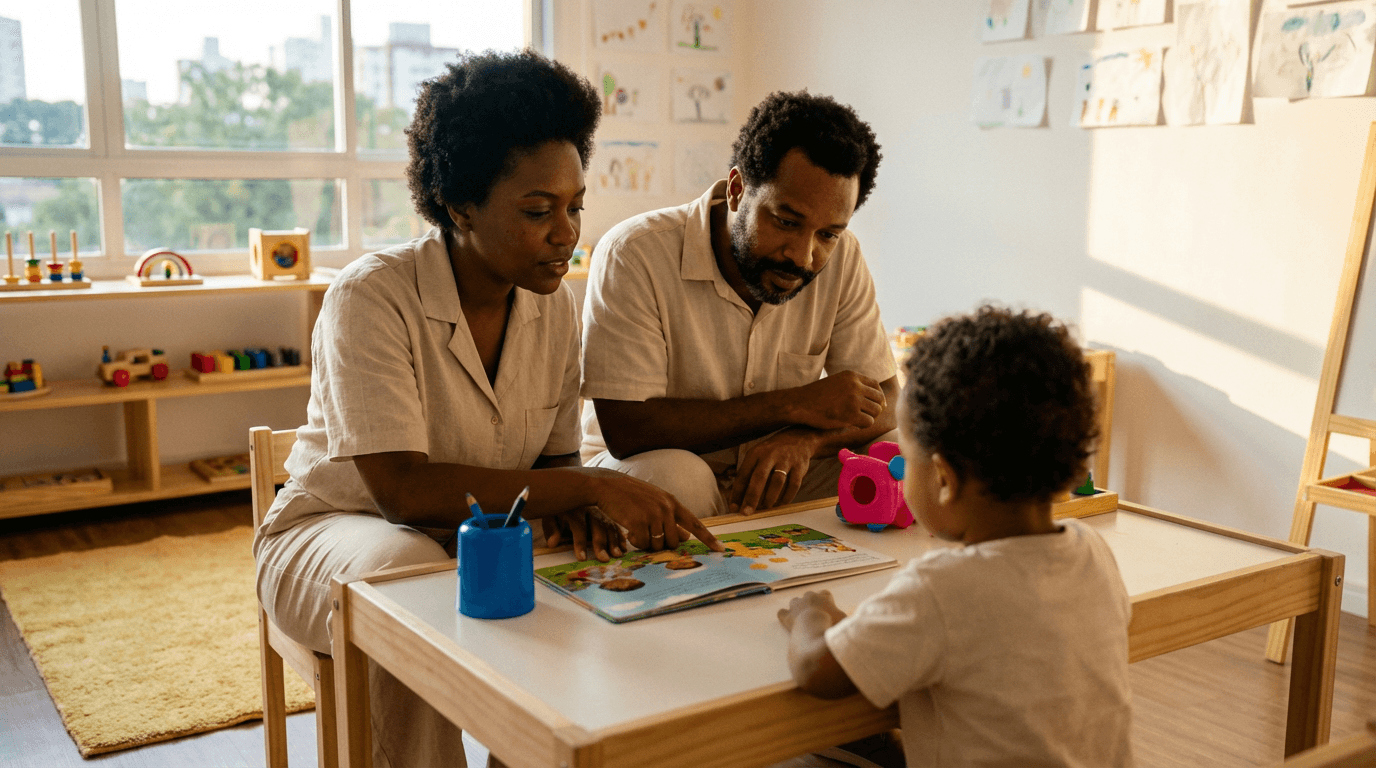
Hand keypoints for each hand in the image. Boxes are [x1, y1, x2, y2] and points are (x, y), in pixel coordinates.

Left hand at [542, 506, 627, 561]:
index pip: (578, 526)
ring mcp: (600, 512)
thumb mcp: (551, 518)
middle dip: (601, 543)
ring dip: (614, 541)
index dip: (579, 543)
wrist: (567, 493)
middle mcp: (589, 510)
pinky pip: (616, 525)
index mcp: (574, 510)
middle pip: (597, 525)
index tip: (582, 558)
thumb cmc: (559, 511)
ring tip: (617, 554)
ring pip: (609, 525)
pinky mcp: (608, 515)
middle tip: (604, 559)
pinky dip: (621, 536)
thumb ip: (552, 530)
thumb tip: (553, 543)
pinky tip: (624, 546)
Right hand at [586, 469, 722, 552]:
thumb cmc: (629, 495)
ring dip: (647, 544)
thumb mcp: (653, 502)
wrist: (606, 486)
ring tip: (636, 530)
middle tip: (647, 535)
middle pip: (674, 542)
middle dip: (662, 544)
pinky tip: (628, 530)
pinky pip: (642, 544)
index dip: (708, 538)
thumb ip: (670, 516)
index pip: (695, 522)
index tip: (720, 549)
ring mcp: (653, 515)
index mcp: (671, 501)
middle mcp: (665, 508)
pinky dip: (635, 542)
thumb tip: (685, 536)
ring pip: (658, 545)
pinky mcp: (639, 523)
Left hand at [730, 429, 816, 515]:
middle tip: (747, 512)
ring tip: (765, 507)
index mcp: (755, 453)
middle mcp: (770, 455)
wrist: (797, 440)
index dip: (737, 492)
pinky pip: (793, 485)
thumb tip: (738, 501)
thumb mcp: (757, 457)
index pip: (743, 474)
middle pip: (759, 477)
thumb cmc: (772, 454)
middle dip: (752, 497)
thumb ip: (748, 476)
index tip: (734, 508)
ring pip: (777, 481)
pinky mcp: (799, 467)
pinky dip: (787, 497)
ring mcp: (786, 460)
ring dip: (770, 498)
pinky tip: (781, 503)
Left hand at [777, 590, 847, 631]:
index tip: (828, 610)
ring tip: (802, 618)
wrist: (814, 629)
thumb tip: (849, 618)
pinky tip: (787, 621)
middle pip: (809, 596)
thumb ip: (844, 616)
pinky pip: (782, 612)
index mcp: (824, 596)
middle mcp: (809, 597)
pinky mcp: (787, 616)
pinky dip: (785, 616)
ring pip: (795, 602)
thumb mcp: (844, 619)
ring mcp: (796, 605)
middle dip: (811, 603)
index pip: (826, 594)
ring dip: (798, 608)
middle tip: (816, 615)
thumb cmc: (832, 624)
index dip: (826, 602)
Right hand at [789, 371, 885, 430]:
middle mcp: (855, 386)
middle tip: (868, 415)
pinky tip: (855, 425)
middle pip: (879, 398)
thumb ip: (853, 385)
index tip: (875, 404)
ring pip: (876, 411)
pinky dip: (864, 425)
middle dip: (876, 408)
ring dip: (870, 417)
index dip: (878, 396)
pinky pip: (869, 422)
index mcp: (852, 376)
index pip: (875, 386)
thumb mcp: (836, 382)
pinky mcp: (851, 414)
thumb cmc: (816, 396)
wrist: (800, 404)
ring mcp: (854, 400)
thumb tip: (874, 398)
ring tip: (859, 420)